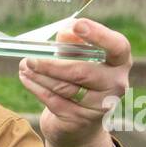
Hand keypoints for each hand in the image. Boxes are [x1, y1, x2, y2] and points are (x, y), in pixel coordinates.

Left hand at [17, 18, 130, 146]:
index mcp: (120, 61)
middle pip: (81, 72)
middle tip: (31, 58)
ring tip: (25, 65)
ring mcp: (100, 104)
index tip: (78, 25)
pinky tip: (26, 78)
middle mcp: (116, 83)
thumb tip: (66, 30)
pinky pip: (54, 101)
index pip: (117, 46)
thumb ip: (74, 42)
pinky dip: (36, 88)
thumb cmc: (81, 79)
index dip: (98, 35)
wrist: (80, 121)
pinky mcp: (80, 119)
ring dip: (39, 75)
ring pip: (64, 87)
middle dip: (51, 64)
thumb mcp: (80, 57)